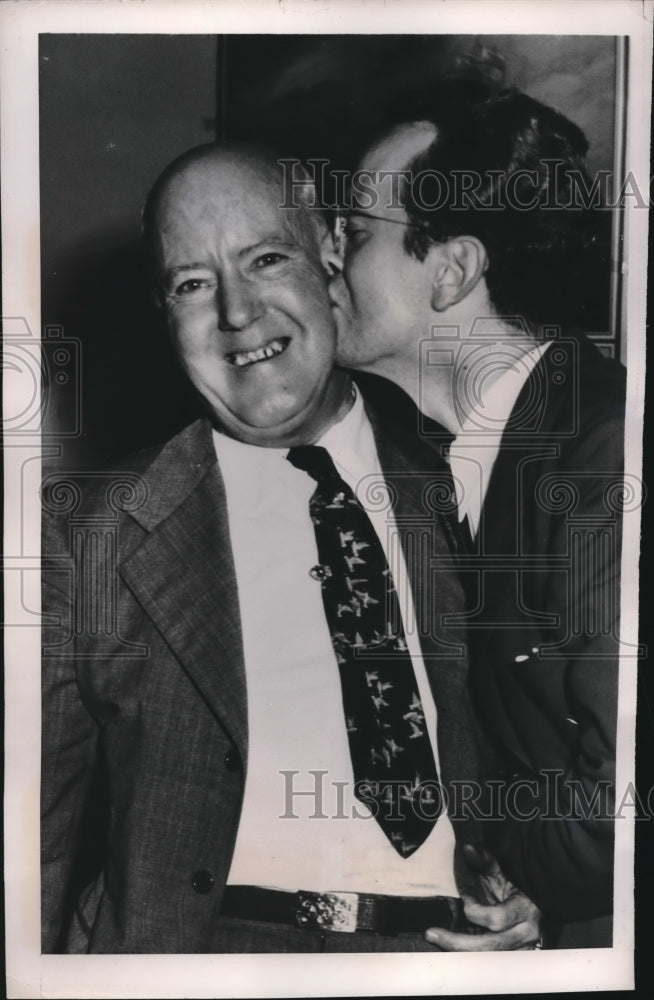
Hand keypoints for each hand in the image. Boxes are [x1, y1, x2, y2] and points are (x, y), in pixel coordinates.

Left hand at [425, 844, 541, 950]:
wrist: (532, 902)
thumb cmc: (515, 885)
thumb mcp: (502, 871)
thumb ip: (485, 860)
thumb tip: (468, 848)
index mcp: (525, 911)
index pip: (496, 920)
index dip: (476, 911)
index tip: (464, 899)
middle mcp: (525, 935)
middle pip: (489, 947)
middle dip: (457, 942)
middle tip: (432, 934)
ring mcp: (520, 950)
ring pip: (487, 958)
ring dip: (460, 950)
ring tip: (438, 939)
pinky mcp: (511, 958)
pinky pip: (487, 961)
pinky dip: (468, 954)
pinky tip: (452, 946)